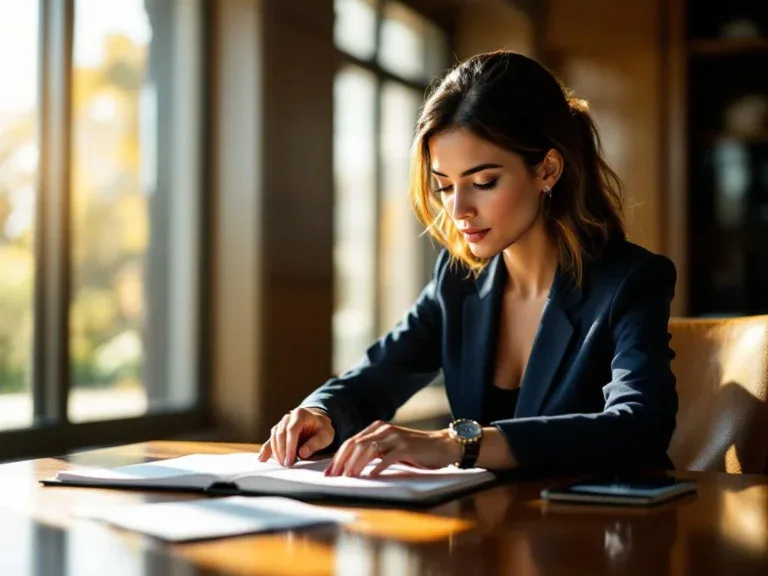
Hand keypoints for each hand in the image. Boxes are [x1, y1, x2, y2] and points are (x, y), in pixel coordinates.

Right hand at [257, 407, 334, 466]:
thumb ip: (315, 443)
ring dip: (276, 452)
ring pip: (274, 437)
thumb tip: (302, 454)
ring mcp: (281, 423)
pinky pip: (270, 440)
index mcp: (301, 414)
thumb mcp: (325, 435)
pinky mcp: (277, 431)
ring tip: (282, 464)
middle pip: (280, 434)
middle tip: (286, 465)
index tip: (290, 460)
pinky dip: (266, 449)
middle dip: (282, 451)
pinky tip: (262, 459)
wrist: (317, 421)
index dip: (290, 446)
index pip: (292, 430)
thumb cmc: (322, 428)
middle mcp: (288, 417)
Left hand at [324, 421, 462, 476]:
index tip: (329, 473)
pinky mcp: (406, 447)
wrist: (441, 446)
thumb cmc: (414, 450)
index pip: (351, 442)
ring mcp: (394, 437)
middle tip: (333, 477)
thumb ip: (373, 451)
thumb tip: (350, 466)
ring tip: (348, 478)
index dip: (338, 458)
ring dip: (355, 464)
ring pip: (368, 449)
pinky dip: (377, 467)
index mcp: (377, 428)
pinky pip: (387, 457)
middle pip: (355, 444)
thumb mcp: (390, 448)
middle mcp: (383, 429)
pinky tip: (370, 477)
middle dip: (341, 462)